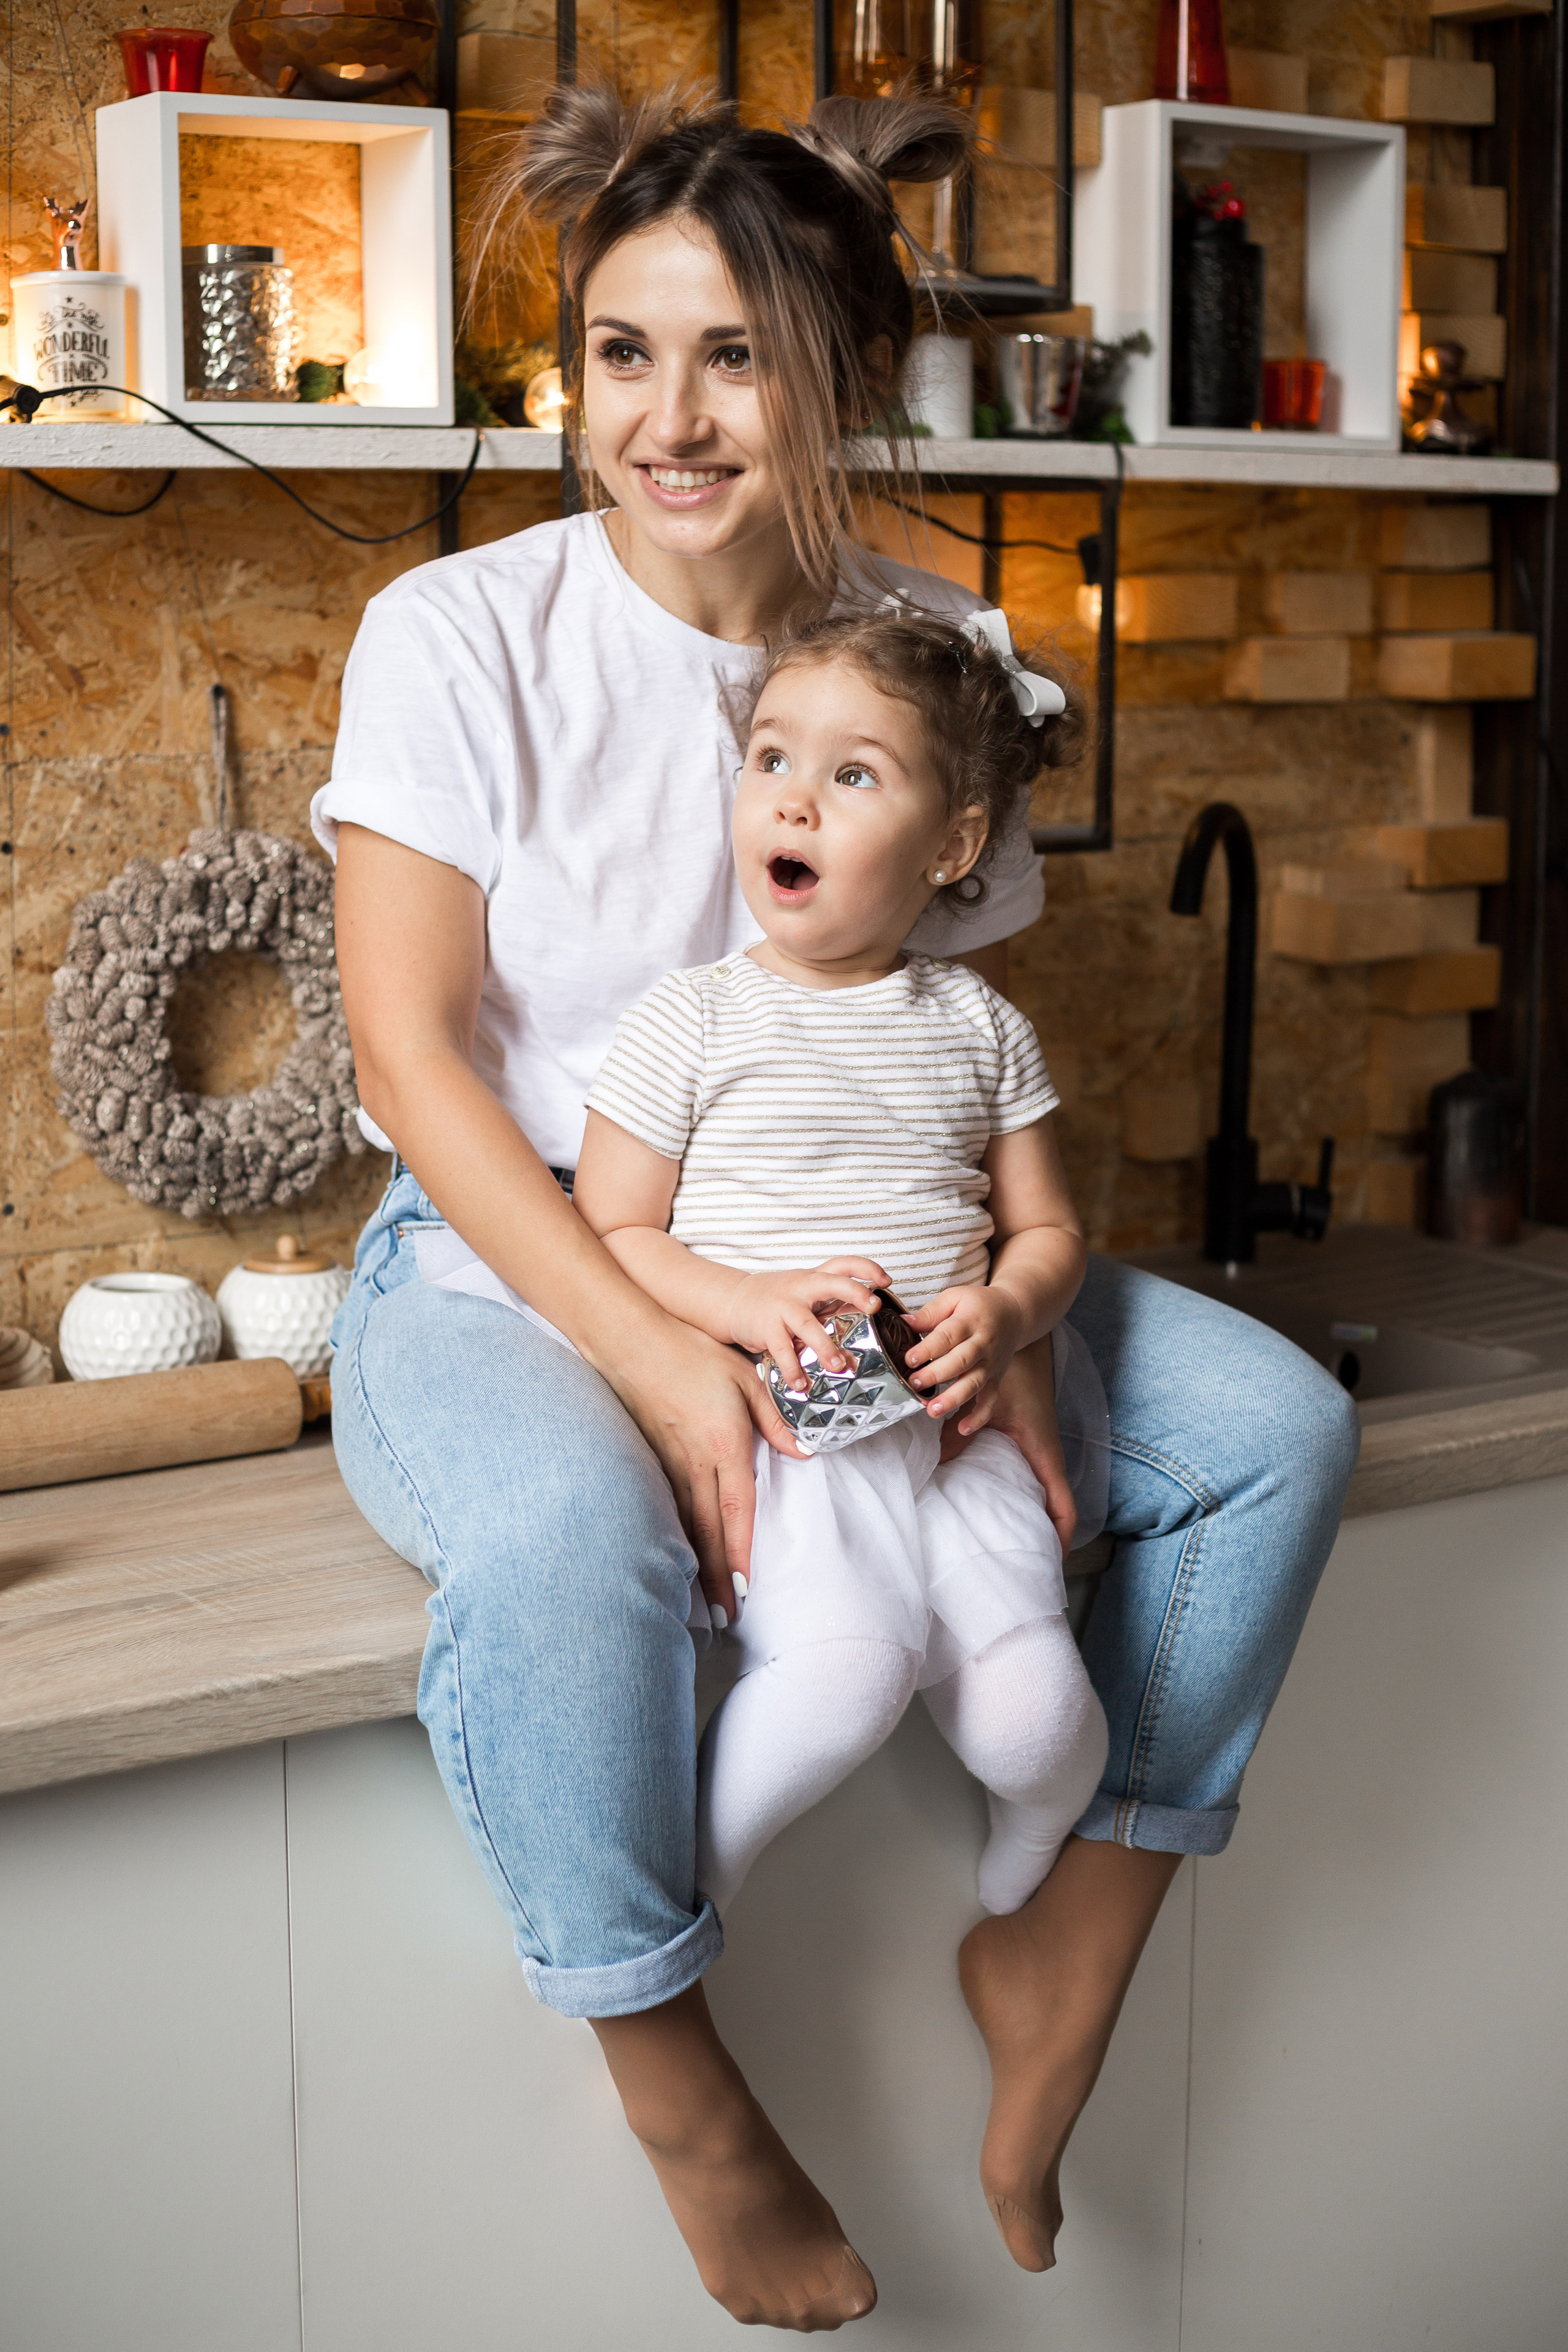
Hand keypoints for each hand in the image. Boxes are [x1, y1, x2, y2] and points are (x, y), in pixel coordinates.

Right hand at [605, 1312, 801, 1621]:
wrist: (632, 1339)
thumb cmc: (693, 1353)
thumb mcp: (748, 1380)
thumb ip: (776, 1420)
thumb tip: (804, 1452)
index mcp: (723, 1445)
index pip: (735, 1511)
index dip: (737, 1554)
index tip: (742, 1589)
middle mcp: (693, 1462)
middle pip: (706, 1531)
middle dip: (715, 1578)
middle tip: (723, 1618)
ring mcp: (666, 1462)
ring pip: (682, 1525)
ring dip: (693, 1564)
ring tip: (702, 1600)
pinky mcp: (649, 1457)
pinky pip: (664, 1505)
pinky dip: (672, 1536)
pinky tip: (677, 1555)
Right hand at [726, 1257, 890, 1392]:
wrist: (734, 1300)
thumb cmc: (777, 1299)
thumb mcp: (804, 1293)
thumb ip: (831, 1302)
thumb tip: (869, 1321)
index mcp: (814, 1278)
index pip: (844, 1264)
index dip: (867, 1268)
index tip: (886, 1281)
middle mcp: (801, 1287)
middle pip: (832, 1283)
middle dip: (856, 1293)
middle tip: (874, 1308)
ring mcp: (783, 1307)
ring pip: (808, 1324)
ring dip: (825, 1347)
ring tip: (839, 1366)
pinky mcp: (766, 1327)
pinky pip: (782, 1350)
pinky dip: (793, 1369)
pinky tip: (801, 1384)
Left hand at [902, 1283, 1024, 1433]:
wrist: (1015, 1313)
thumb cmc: (978, 1305)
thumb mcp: (955, 1298)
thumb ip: (930, 1312)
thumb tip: (903, 1323)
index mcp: (971, 1320)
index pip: (948, 1336)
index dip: (928, 1349)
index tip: (909, 1359)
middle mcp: (983, 1344)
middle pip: (961, 1362)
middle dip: (936, 1375)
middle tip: (914, 1383)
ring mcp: (991, 1364)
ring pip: (974, 1384)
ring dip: (953, 1399)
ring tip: (932, 1410)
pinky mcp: (996, 1378)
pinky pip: (991, 1400)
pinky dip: (980, 1416)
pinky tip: (963, 1428)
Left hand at [964, 1334, 1077, 1556]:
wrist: (1022, 1342)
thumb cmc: (1012, 1375)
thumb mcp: (985, 1409)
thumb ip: (958, 1437)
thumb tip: (934, 1464)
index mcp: (1045, 1455)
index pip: (1063, 1507)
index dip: (1061, 1538)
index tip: (1051, 1563)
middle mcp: (1047, 1458)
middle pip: (1057, 1510)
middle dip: (1047, 1538)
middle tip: (1028, 1567)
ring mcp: (1040, 1453)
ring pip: (1046, 1497)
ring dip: (1037, 1520)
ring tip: (1016, 1548)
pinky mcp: (1030, 1444)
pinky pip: (1034, 1480)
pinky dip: (1026, 1497)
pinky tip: (1002, 1507)